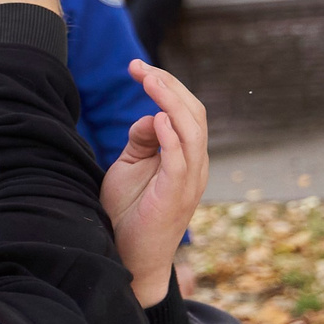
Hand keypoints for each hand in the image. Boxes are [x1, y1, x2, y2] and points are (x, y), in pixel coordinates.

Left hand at [102, 59, 210, 306]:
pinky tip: (160, 118)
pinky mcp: (177, 195)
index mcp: (186, 156)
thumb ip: (142, 141)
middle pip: (194, 115)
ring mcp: (189, 180)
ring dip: (171, 101)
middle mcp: (194, 165)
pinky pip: (181, 160)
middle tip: (140, 67)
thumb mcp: (130, 166)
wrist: (129, 256)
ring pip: (192, 131)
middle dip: (168, 86)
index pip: (186, 112)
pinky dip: (173, 137)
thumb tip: (152, 115)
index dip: (165, 87)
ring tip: (149, 79)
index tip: (138, 67)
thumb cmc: (129, 212)